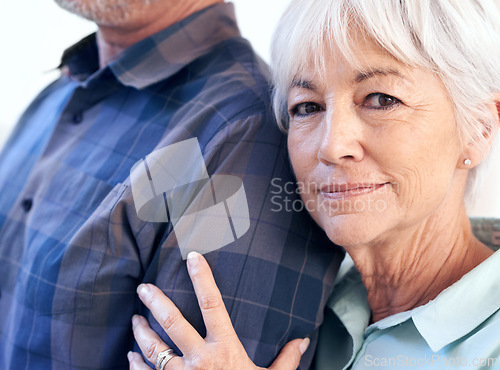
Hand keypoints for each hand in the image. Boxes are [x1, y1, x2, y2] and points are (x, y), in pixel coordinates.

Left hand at [128, 251, 309, 369]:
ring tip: (135, 319)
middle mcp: (200, 360)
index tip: (193, 257)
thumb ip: (287, 359)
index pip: (213, 304)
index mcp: (225, 349)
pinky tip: (130, 356)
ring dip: (141, 332)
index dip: (202, 278)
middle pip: (172, 322)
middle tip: (143, 288)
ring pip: (152, 349)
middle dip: (155, 301)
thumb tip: (303, 341)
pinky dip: (135, 365)